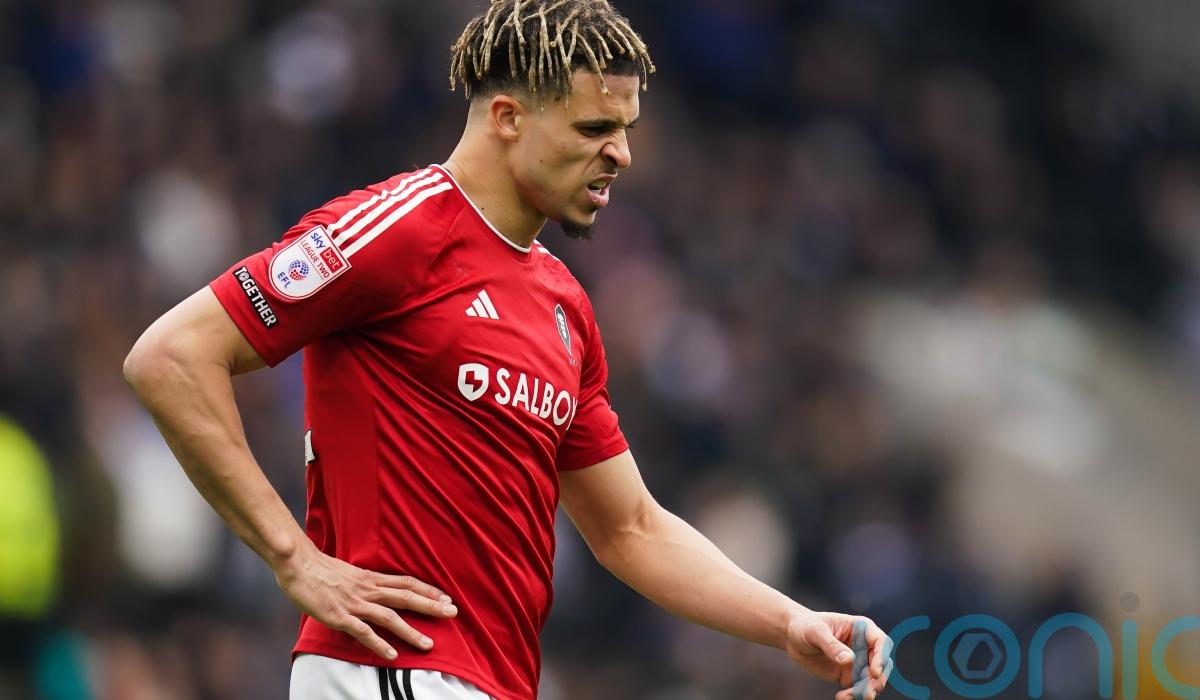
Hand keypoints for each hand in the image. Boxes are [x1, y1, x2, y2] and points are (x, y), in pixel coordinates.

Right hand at [273, 544, 457, 659]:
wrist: (298, 563)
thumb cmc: (320, 569)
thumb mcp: (350, 572)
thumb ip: (365, 582)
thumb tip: (377, 589)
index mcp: (371, 578)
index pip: (407, 582)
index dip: (428, 590)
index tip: (446, 598)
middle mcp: (368, 589)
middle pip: (406, 597)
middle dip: (431, 606)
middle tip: (453, 614)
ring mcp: (355, 603)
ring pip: (389, 617)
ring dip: (410, 631)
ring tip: (428, 644)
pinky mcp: (340, 616)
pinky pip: (362, 632)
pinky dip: (378, 643)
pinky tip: (391, 655)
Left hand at [785, 611, 893, 699]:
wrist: (793, 637)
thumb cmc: (806, 626)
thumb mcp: (816, 631)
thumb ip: (832, 645)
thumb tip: (850, 660)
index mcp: (861, 629)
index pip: (881, 642)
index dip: (882, 657)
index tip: (875, 672)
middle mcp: (864, 646)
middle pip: (882, 665)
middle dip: (878, 680)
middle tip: (868, 693)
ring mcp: (858, 662)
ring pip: (872, 680)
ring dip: (866, 691)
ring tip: (848, 697)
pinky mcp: (848, 676)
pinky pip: (858, 689)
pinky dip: (853, 696)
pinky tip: (841, 697)